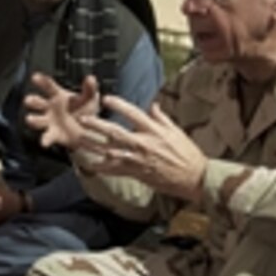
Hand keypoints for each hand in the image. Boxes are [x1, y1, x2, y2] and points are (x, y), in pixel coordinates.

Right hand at [24, 73, 100, 150]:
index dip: (42, 81)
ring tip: (29, 119)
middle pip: (37, 102)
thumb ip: (90, 88)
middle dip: (32, 101)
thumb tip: (91, 78)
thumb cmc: (86, 110)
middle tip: (28, 100)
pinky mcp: (53, 134)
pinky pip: (47, 137)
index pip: (48, 87)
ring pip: (37, 120)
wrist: (90, 130)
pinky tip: (44, 143)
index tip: (35, 77)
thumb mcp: (90, 98)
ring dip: (33, 119)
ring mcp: (49, 121)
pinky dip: (45, 140)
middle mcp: (50, 107)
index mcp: (58, 95)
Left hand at [76, 96, 207, 203]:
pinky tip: (90, 164)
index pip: (133, 113)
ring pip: (111, 151)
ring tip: (80, 139)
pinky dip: (103, 167)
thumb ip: (161, 118)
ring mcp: (139, 159)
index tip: (106, 98)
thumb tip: (152, 105)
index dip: (118, 105)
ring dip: (94, 145)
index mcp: (154, 131)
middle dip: (98, 125)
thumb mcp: (176, 131)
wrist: (194, 177)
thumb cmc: (187, 153)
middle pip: (116, 132)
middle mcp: (144, 144)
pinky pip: (116, 170)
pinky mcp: (138, 173)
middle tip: (83, 119)